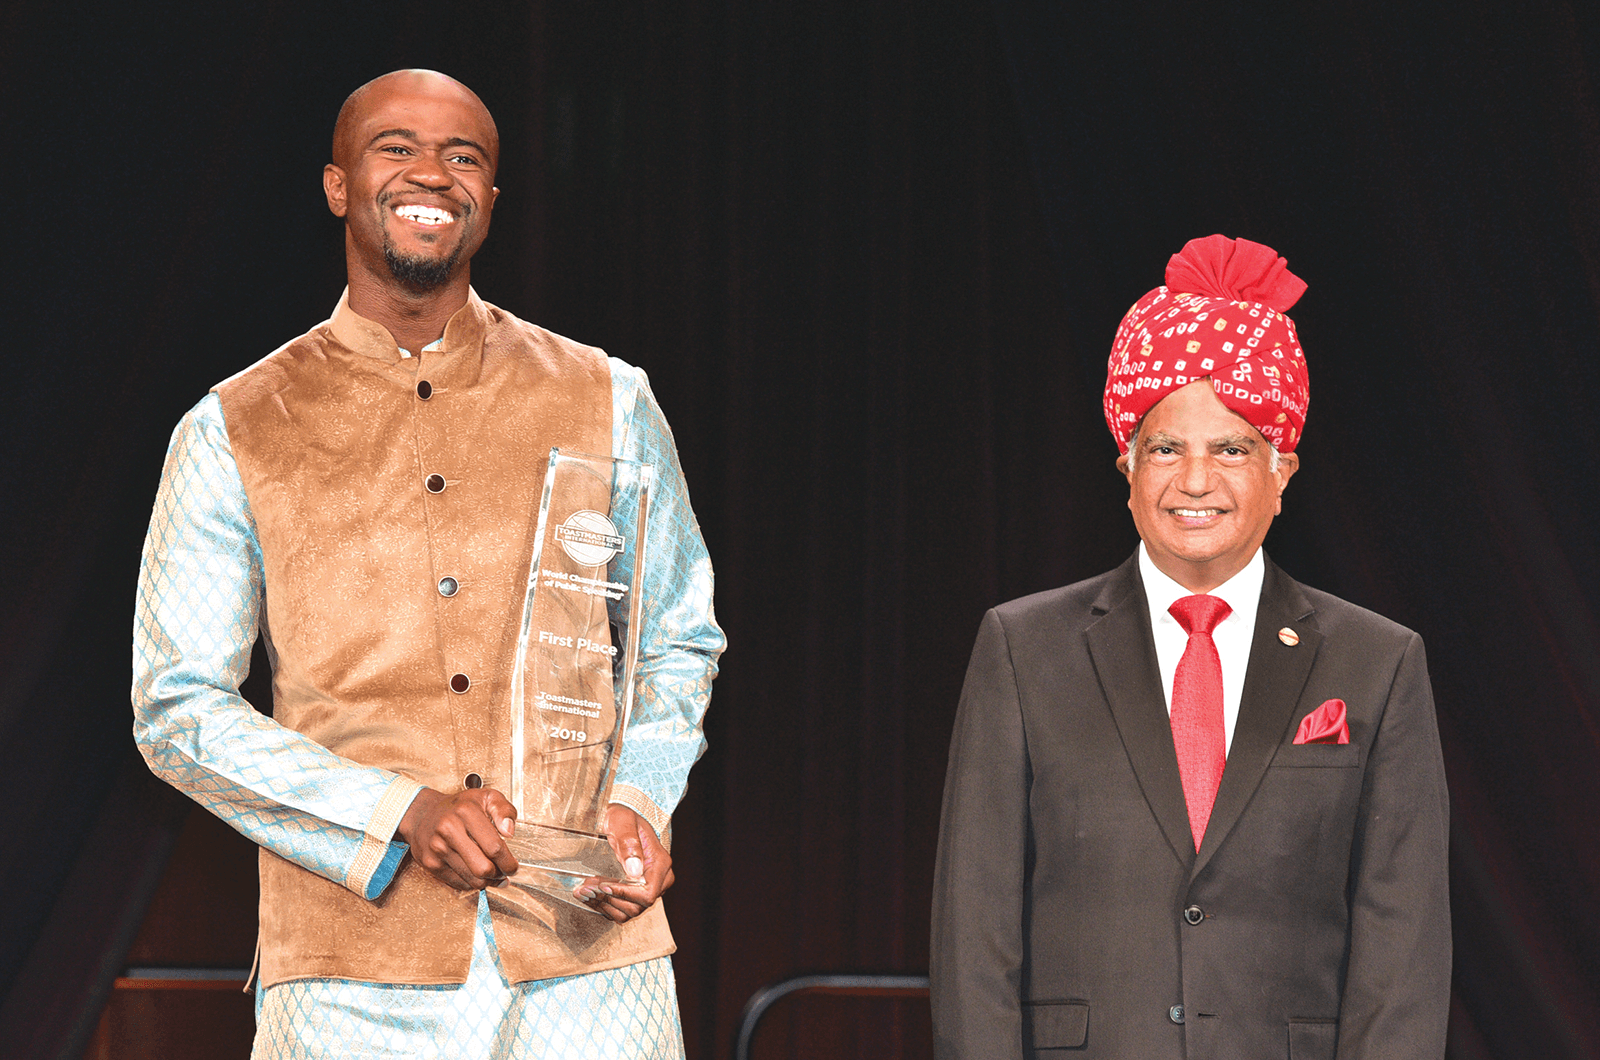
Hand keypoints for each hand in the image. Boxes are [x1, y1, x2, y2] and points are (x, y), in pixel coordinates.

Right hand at [396, 786, 518, 890]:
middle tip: (504, 871)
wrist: (424, 814)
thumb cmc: (459, 807)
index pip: (494, 847)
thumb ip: (504, 810)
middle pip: (483, 868)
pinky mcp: (431, 863)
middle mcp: (449, 830)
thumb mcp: (486, 797)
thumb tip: (509, 831)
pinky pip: (459, 883)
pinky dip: (472, 883)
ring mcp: (438, 849)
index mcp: (466, 812)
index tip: (513, 865)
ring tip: (493, 873)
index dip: (508, 862)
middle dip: (499, 874)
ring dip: (488, 881)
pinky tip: (476, 874)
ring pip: (472, 880)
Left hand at [577, 804, 674, 922]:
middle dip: (609, 900)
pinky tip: (590, 895)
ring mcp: (648, 888)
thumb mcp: (623, 823)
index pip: (648, 893)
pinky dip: (604, 906)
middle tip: (586, 888)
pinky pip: (622, 909)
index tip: (604, 886)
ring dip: (604, 905)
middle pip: (638, 906)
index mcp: (660, 864)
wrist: (623, 816)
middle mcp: (659, 880)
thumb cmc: (625, 816)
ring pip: (629, 911)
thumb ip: (629, 843)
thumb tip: (635, 869)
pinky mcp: (636, 892)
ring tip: (584, 891)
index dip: (625, 894)